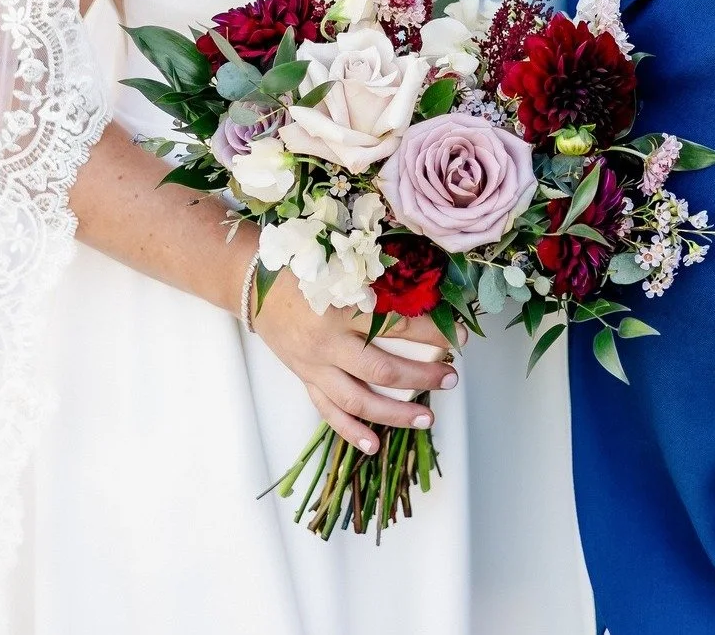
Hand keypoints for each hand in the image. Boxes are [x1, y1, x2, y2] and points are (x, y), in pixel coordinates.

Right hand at [253, 267, 463, 454]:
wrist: (255, 284)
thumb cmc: (305, 268)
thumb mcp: (343, 268)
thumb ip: (379, 283)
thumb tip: (426, 298)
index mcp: (343, 306)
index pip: (398, 324)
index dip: (432, 332)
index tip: (459, 337)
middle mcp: (329, 341)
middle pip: (382, 368)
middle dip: (421, 376)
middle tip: (450, 377)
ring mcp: (315, 366)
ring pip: (359, 399)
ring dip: (395, 413)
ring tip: (428, 418)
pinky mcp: (305, 379)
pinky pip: (329, 411)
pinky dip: (351, 431)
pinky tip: (374, 446)